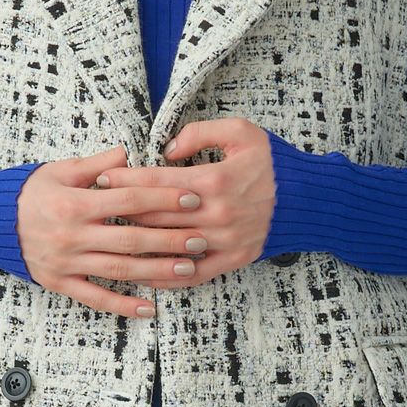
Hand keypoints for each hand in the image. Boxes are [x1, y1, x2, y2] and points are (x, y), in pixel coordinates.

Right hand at [14, 142, 215, 318]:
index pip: (128, 200)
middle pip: (131, 238)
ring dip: (156, 271)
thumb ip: (96, 165)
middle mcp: (73, 234)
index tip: (191, 198)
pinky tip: (149, 308)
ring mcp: (67, 262)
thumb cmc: (29, 192)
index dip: (162, 199)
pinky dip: (122, 305)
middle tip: (201, 238)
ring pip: (120, 269)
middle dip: (170, 239)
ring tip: (188, 269)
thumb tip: (129, 154)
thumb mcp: (59, 170)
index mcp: (75, 202)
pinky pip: (95, 297)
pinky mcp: (60, 282)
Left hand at [96, 117, 275, 290]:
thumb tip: (166, 149)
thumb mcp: (242, 132)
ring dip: (136, 241)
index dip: (125, 179)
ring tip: (109, 236)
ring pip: (168, 245)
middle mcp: (216, 214)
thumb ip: (200, 133)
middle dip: (122, 209)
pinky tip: (141, 272)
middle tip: (96, 206)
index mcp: (214, 181)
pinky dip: (164, 275)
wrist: (310, 199)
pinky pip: (191, 274)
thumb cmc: (273, 162)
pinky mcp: (232, 260)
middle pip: (155, 215)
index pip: (156, 182)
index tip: (102, 177)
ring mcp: (223, 241)